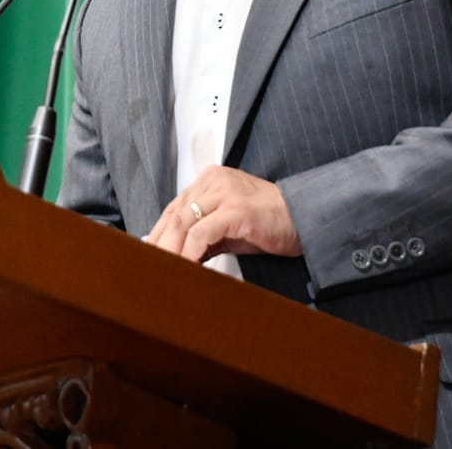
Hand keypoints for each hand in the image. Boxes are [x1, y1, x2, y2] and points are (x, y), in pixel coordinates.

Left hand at [146, 165, 301, 261]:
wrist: (304, 218)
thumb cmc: (267, 223)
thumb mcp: (227, 226)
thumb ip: (202, 234)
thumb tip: (174, 255)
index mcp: (209, 180)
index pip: (175, 208)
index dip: (159, 233)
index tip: (148, 254)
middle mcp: (213, 181)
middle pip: (176, 214)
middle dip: (160, 243)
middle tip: (149, 267)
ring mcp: (225, 193)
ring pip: (184, 222)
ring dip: (171, 249)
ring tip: (162, 270)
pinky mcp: (236, 209)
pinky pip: (203, 233)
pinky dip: (190, 252)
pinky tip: (186, 267)